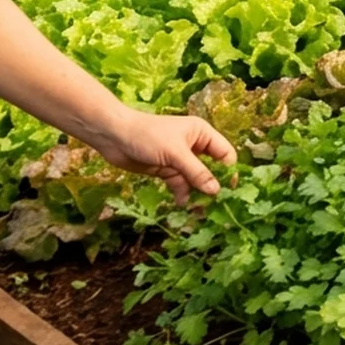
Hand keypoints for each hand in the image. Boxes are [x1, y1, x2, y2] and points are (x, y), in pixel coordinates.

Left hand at [85, 110, 236, 204]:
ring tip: (198, 210)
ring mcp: (180, 159)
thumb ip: (196, 172)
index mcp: (202, 134)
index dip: (229, 171)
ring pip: (195, 179)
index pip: (225, 154)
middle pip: (211, 168)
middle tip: (215, 205)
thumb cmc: (148, 136)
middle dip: (212, 185)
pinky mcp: (166, 170)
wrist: (114, 137)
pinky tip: (181, 203)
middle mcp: (194, 146)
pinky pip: (180, 184)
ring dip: (196, 192)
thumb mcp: (175, 154)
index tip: (231, 190)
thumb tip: (216, 190)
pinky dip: (182, 193)